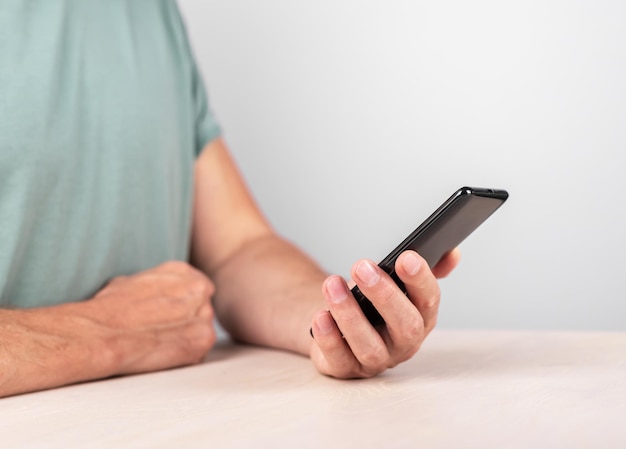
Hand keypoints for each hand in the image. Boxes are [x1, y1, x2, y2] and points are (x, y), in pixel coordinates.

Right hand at [86, 261, 216, 374]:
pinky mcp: (203, 340)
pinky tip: (163, 353)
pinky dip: (185, 356)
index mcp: (183, 271)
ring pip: (201, 330)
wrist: (103, 333)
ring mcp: (204, 314)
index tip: (169, 315)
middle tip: (162, 332)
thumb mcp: (134, 281)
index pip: (198, 289)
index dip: (184, 305)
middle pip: (202, 309)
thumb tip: (158, 293)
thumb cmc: (110, 309)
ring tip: (158, 342)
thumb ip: (158, 285)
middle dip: (186, 322)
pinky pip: (200, 351)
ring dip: (186, 339)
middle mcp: (199, 289)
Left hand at [309, 249, 459, 377]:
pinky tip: (320, 315)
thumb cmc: (373, 304)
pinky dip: (329, 337)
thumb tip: (451, 253)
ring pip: (368, 345)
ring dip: (349, 314)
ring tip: (332, 285)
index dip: (420, 279)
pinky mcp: (346, 369)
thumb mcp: (399, 284)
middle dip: (384, 295)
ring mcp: (376, 359)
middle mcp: (403, 343)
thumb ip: (426, 266)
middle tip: (361, 266)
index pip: (429, 300)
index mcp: (421, 317)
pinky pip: (339, 359)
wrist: (341, 326)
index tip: (406, 257)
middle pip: (404, 326)